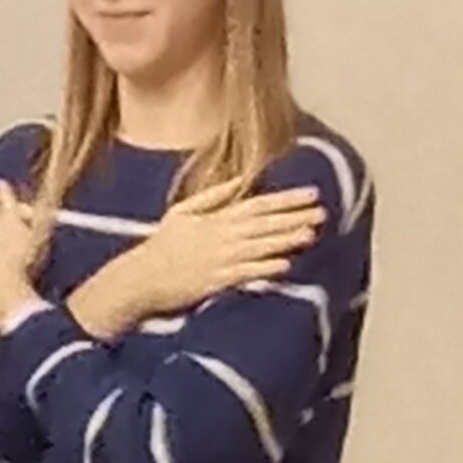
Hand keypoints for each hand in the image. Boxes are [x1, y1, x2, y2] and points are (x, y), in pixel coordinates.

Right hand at [67, 180, 325, 340]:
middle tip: (322, 211)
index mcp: (216, 218)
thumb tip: (240, 180)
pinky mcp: (215, 282)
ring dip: (286, 240)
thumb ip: (213, 196)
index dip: (286, 199)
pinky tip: (286, 265)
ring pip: (260, 246)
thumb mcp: (182, 212)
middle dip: (295, 217)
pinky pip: (245, 273)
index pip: (258, 204)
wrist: (140, 278)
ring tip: (312, 234)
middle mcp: (221, 236)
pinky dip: (265, 268)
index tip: (311, 193)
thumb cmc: (162, 246)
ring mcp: (219, 259)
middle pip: (264, 224)